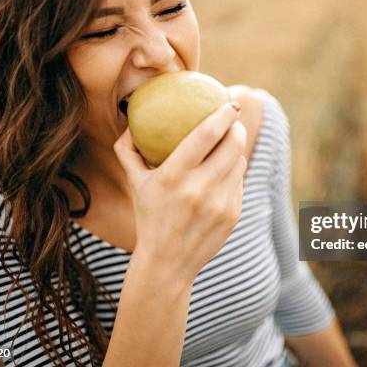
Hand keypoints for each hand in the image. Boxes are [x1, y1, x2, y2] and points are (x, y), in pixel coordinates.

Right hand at [113, 101, 246, 283]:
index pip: (205, 135)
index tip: (229, 104)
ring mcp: (219, 203)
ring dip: (235, 150)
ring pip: (239, 162)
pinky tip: (223, 173)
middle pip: (232, 144)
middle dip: (236, 127)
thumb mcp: (134, 183)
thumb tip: (131, 121)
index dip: (222, 115)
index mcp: (173, 176)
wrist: (168, 262)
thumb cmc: (149, 217)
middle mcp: (199, 189)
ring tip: (227, 145)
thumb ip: (127, 150)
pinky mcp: (232, 214)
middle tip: (232, 121)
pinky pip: (238, 182)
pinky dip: (232, 173)